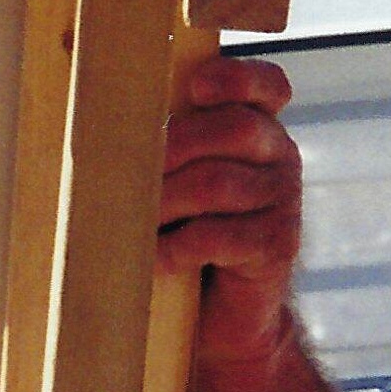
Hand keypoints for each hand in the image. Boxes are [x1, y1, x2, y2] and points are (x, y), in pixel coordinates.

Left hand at [158, 44, 301, 366]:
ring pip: (217, 183)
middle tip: (129, 178)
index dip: (237, 77)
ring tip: (131, 226)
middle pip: (234, 128)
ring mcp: (285, 200)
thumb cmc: (184, 234)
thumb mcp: (176, 179)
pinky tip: (156, 259)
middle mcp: (280, 156)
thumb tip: (105, 127)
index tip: (195, 90)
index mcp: (257, 127)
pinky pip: (218, 235)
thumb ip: (164, 144)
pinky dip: (175, 248)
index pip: (268, 84)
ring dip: (162, 205)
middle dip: (171, 149)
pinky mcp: (279, 245)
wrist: (220, 315)